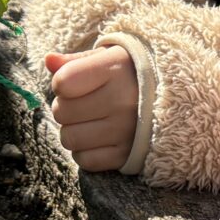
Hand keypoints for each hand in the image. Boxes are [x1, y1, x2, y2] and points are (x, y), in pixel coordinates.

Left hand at [46, 46, 138, 172]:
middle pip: (62, 112)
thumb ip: (75, 61)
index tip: (75, 82)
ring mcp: (125, 130)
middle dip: (66, 108)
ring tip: (89, 121)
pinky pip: (86, 161)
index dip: (61, 83)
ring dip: (73, 131)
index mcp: (115, 70)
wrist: (171, 97)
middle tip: (83, 103)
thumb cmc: (130, 74)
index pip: (63, 82)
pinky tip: (97, 138)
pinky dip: (85, 152)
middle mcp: (121, 100)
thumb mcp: (107, 58)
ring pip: (70, 139)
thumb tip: (48, 61)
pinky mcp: (128, 155)